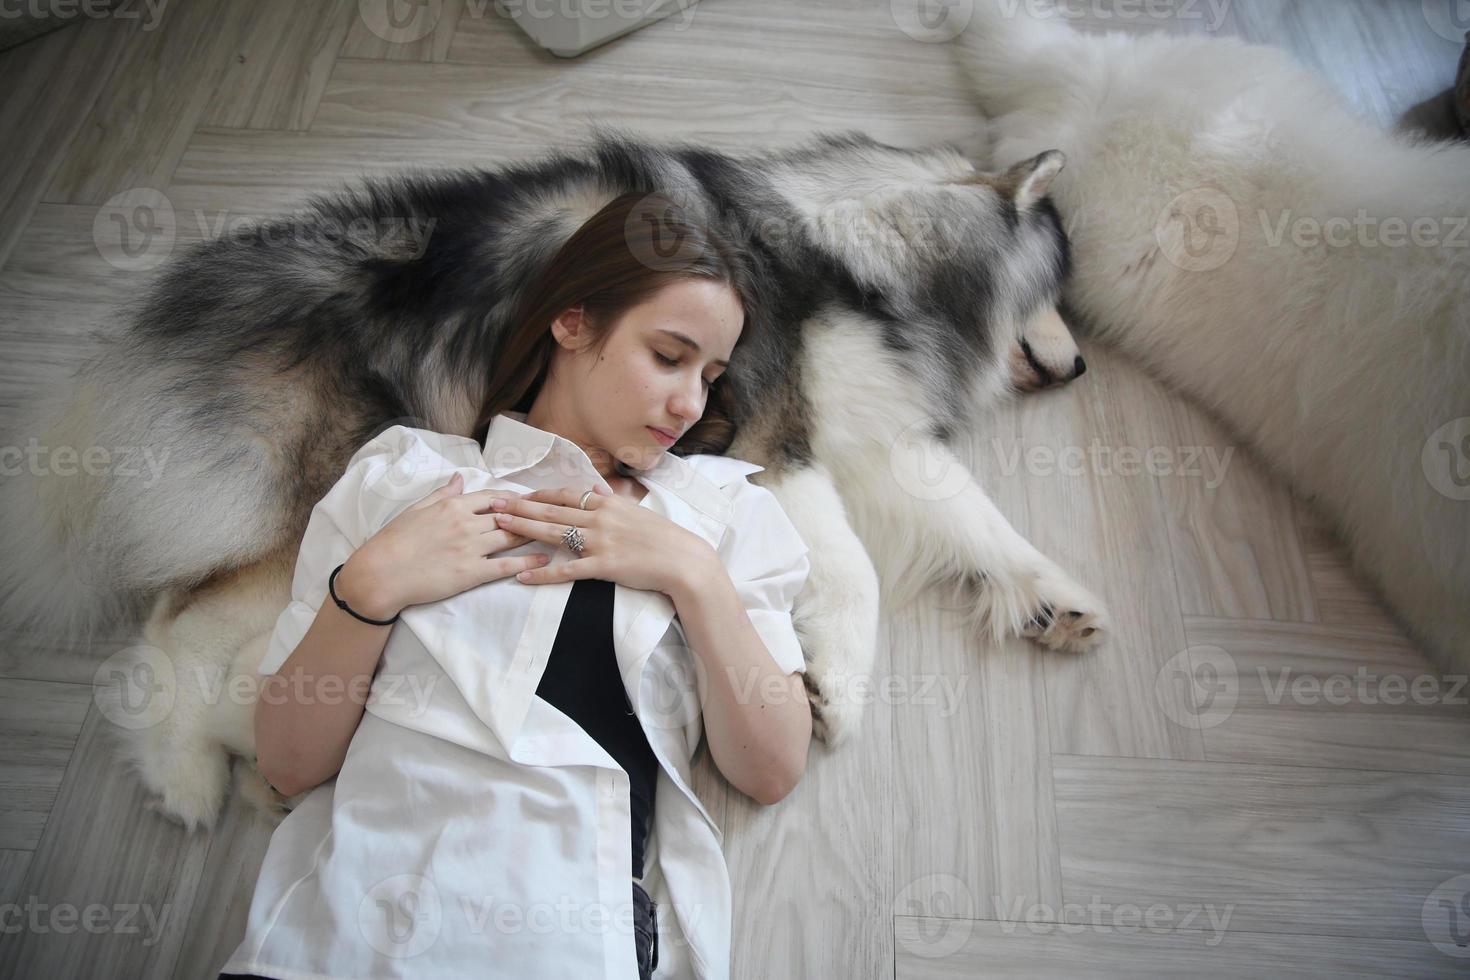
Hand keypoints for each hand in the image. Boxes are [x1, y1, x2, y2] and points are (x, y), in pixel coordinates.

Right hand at [338, 472, 549, 618]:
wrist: (380, 573)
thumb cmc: (393, 541)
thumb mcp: (416, 509)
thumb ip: (442, 493)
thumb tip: (460, 478)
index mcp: (452, 505)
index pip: (492, 497)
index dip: (513, 498)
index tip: (529, 498)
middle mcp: (465, 523)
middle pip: (508, 515)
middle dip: (531, 514)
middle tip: (552, 513)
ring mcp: (470, 548)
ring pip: (511, 536)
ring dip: (534, 533)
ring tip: (553, 532)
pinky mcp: (472, 572)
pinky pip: (506, 565)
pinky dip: (528, 562)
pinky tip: (543, 559)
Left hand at [489, 484, 714, 594]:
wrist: (683, 560)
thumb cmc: (662, 537)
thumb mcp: (636, 512)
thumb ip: (612, 501)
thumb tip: (595, 489)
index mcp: (607, 503)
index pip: (565, 494)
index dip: (538, 494)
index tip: (518, 494)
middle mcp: (600, 518)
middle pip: (552, 510)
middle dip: (520, 506)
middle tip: (494, 504)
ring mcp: (600, 542)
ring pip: (554, 533)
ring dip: (524, 530)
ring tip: (500, 528)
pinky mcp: (603, 566)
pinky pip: (567, 571)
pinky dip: (543, 574)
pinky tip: (523, 576)